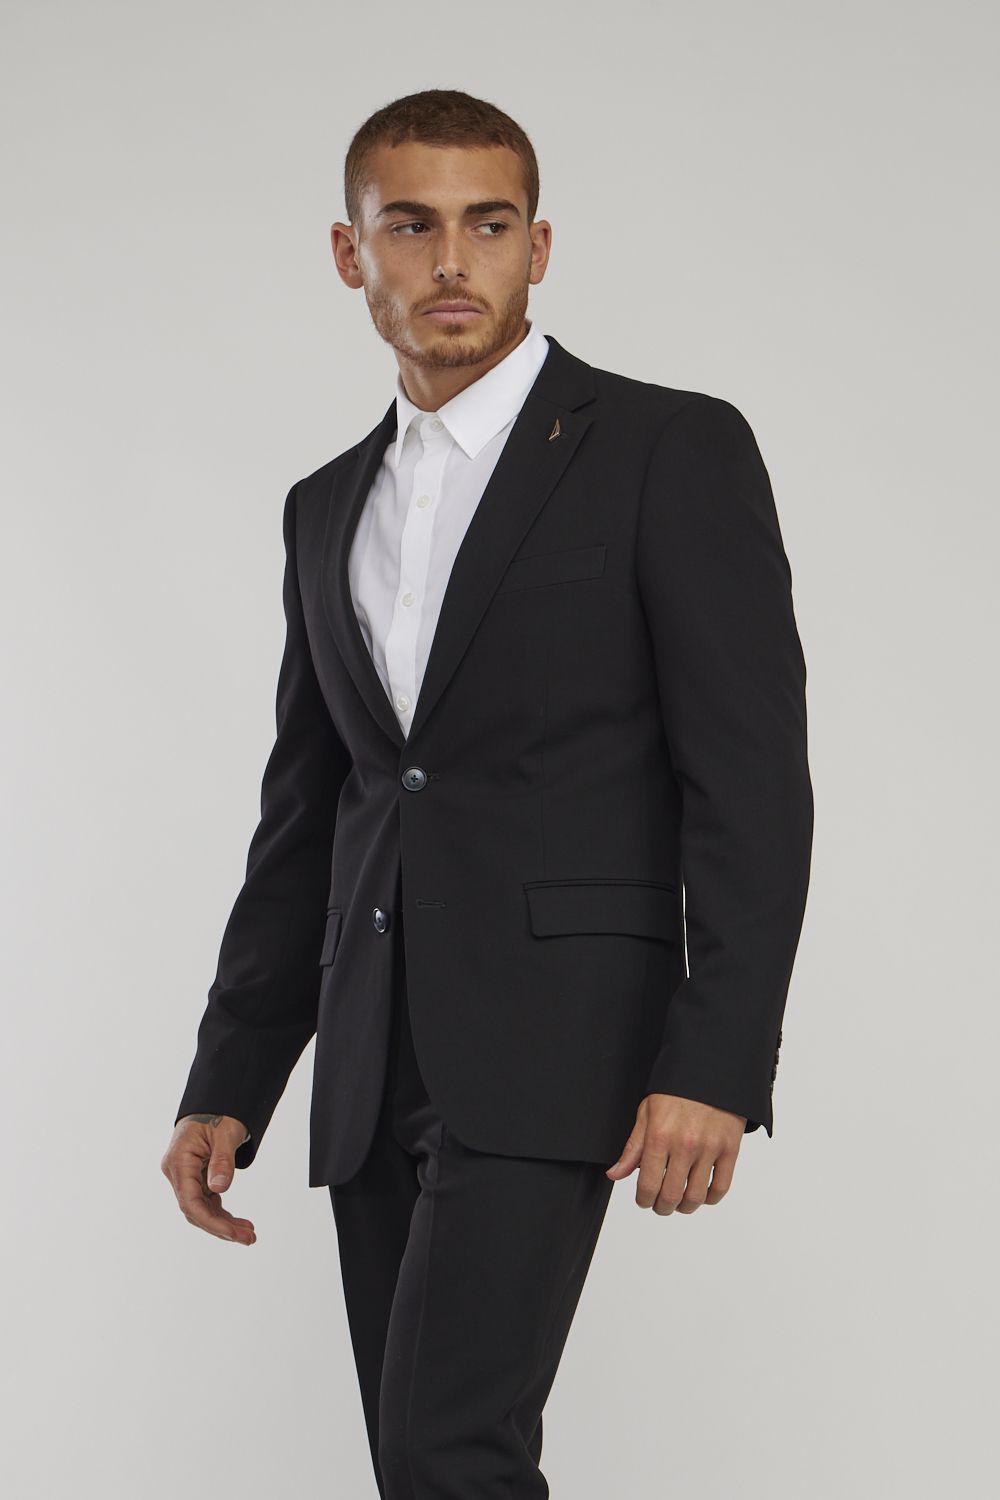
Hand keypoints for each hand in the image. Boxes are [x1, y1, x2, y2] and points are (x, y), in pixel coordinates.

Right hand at [161, 1113, 256, 1243]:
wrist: (216, 1102)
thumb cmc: (219, 1113)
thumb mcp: (225, 1132)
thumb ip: (222, 1160)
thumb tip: (220, 1189)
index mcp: (179, 1161)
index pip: (190, 1201)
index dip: (211, 1222)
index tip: (233, 1234)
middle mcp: (177, 1172)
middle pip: (195, 1210)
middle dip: (221, 1228)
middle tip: (249, 1238)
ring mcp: (185, 1176)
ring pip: (201, 1209)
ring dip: (224, 1224)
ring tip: (249, 1234)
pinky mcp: (195, 1178)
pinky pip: (207, 1201)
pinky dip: (222, 1213)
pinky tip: (239, 1223)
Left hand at [605, 1093, 745, 1213]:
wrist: (709, 1071)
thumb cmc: (675, 1091)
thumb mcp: (646, 1114)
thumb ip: (633, 1148)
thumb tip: (615, 1174)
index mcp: (660, 1136)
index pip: (648, 1185)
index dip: (644, 1200)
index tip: (644, 1200)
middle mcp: (685, 1145)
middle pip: (672, 1197)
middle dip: (662, 1207)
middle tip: (660, 1205)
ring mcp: (710, 1149)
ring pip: (696, 1197)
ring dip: (685, 1207)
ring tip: (680, 1202)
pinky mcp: (730, 1150)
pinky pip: (721, 1187)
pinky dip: (710, 1199)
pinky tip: (702, 1194)